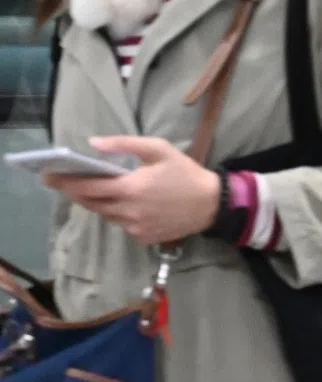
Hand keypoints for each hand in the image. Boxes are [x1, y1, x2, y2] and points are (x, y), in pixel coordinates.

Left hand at [45, 137, 220, 245]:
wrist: (212, 204)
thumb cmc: (185, 172)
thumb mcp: (160, 149)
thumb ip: (125, 144)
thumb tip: (94, 143)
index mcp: (130, 188)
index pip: (88, 186)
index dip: (65, 181)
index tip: (48, 175)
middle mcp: (127, 211)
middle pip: (90, 202)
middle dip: (74, 192)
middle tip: (62, 182)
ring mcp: (134, 227)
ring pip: (105, 214)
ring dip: (97, 202)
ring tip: (95, 190)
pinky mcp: (142, 237)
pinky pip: (121, 224)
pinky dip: (118, 213)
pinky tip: (126, 204)